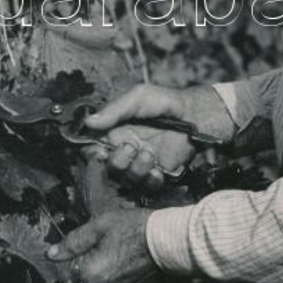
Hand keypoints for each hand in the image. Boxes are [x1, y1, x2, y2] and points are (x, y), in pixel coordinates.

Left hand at [45, 208, 157, 282]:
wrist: (170, 241)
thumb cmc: (135, 228)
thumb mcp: (101, 225)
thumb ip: (74, 241)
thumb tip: (50, 254)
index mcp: (90, 274)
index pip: (70, 274)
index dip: (76, 261)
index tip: (87, 251)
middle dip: (91, 271)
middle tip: (109, 252)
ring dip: (106, 279)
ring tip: (121, 259)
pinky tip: (130, 269)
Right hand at [84, 83, 235, 186]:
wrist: (194, 114)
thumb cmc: (164, 102)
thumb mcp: (137, 97)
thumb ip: (113, 110)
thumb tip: (88, 123)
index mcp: (115, 132)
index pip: (94, 148)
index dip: (92, 153)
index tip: (99, 151)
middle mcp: (126, 149)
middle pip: (109, 167)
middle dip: (118, 160)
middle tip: (132, 147)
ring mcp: (142, 162)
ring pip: (127, 178)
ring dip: (137, 167)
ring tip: (150, 153)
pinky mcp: (159, 173)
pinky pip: (148, 185)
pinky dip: (151, 179)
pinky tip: (158, 167)